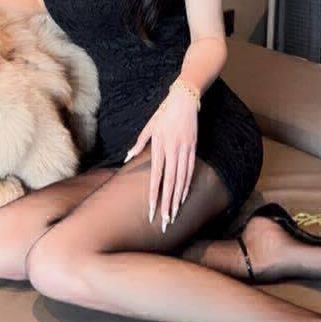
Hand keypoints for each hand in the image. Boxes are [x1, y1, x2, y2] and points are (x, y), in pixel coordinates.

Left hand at [123, 85, 198, 232]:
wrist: (184, 99)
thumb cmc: (163, 113)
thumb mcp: (149, 126)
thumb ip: (138, 144)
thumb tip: (126, 158)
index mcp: (159, 146)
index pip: (156, 176)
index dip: (154, 194)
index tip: (151, 210)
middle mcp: (172, 150)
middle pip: (169, 182)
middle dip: (166, 204)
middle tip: (164, 222)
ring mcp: (184, 150)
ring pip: (181, 179)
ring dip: (177, 199)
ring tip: (173, 215)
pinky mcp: (193, 148)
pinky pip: (190, 171)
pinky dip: (187, 185)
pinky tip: (183, 197)